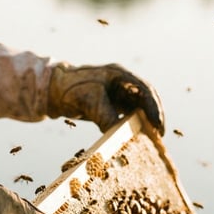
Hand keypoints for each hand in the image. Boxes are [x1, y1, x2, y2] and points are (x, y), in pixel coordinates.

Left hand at [48, 63, 164, 134]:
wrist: (54, 91)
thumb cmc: (71, 89)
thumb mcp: (89, 101)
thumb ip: (105, 114)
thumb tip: (117, 132)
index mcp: (120, 75)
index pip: (145, 90)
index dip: (154, 108)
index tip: (157, 124)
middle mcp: (123, 83)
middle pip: (147, 99)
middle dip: (155, 116)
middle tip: (159, 135)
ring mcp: (119, 94)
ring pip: (139, 108)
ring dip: (146, 121)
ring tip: (153, 138)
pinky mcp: (113, 105)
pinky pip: (128, 115)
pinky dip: (134, 125)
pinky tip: (137, 137)